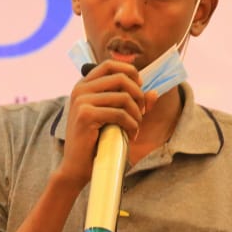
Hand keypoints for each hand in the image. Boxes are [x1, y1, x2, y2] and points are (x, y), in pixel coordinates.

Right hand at [56, 60, 151, 186]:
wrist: (77, 166)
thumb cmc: (96, 141)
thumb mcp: (114, 117)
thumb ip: (132, 103)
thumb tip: (154, 92)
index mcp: (83, 85)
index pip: (109, 65)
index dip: (130, 72)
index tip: (140, 87)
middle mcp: (80, 89)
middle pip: (121, 78)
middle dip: (138, 96)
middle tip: (142, 113)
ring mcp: (81, 101)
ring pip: (124, 97)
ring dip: (136, 114)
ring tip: (136, 127)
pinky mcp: (85, 115)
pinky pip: (120, 114)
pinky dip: (131, 125)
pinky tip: (131, 135)